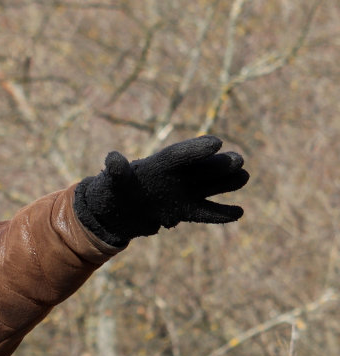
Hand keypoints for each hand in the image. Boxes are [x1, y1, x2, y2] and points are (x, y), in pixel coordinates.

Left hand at [74, 135, 248, 246]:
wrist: (117, 211)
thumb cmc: (113, 190)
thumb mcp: (111, 181)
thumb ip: (116, 171)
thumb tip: (112, 159)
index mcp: (160, 164)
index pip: (180, 155)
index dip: (197, 149)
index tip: (216, 142)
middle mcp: (177, 176)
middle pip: (202, 168)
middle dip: (219, 164)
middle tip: (238, 159)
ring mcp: (184, 193)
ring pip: (210, 186)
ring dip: (227, 182)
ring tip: (243, 176)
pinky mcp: (185, 210)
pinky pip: (206, 212)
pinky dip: (221, 213)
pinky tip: (239, 212)